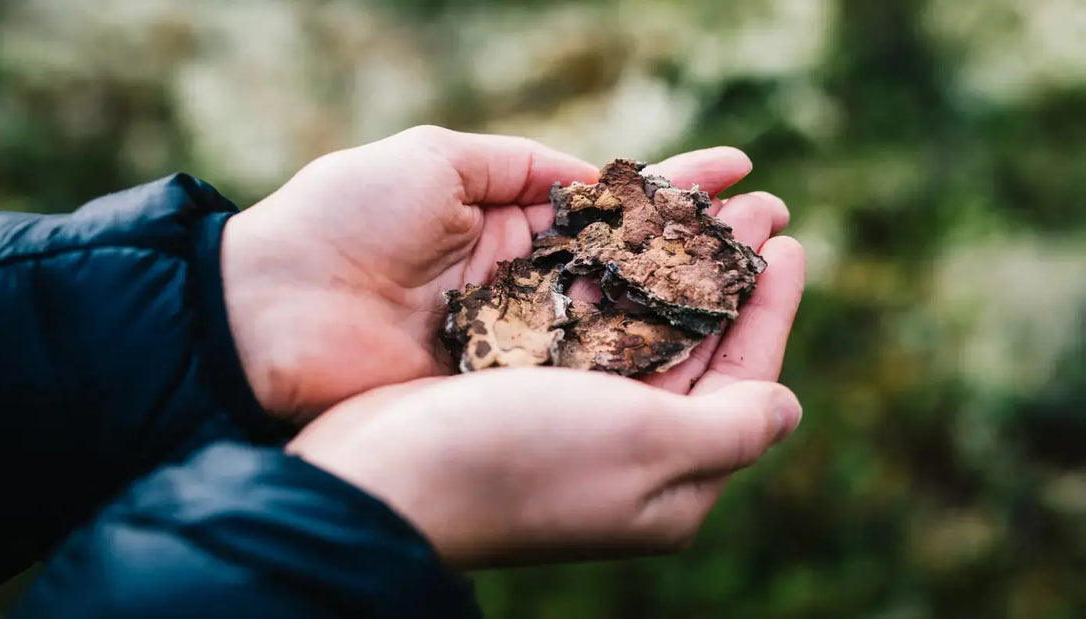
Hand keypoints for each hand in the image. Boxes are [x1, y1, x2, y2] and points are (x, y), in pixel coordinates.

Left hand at [221, 125, 797, 422]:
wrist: (266, 314)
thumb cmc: (342, 220)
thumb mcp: (435, 160)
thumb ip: (521, 167)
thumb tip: (595, 175)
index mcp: (508, 221)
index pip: (611, 199)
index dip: (676, 184)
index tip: (741, 167)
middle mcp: (527, 282)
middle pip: (633, 261)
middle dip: (704, 240)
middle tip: (777, 220)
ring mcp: (524, 339)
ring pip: (627, 318)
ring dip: (696, 296)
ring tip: (767, 267)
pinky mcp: (511, 388)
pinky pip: (592, 371)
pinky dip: (649, 354)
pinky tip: (709, 337)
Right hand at [287, 232, 804, 567]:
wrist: (383, 476)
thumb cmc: (522, 462)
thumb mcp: (651, 449)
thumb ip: (733, 426)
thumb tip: (788, 406)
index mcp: (669, 475)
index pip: (744, 379)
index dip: (770, 308)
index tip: (787, 242)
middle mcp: (625, 447)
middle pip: (695, 345)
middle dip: (723, 272)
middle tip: (754, 205)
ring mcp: (570, 415)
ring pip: (641, 325)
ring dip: (672, 263)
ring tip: (700, 201)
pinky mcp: (519, 385)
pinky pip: (584, 319)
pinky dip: (609, 275)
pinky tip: (623, 232)